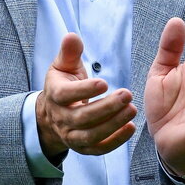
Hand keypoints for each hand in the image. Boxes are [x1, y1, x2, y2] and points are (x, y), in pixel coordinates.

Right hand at [36, 33, 137, 158]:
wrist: (52, 115)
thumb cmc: (64, 85)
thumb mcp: (63, 66)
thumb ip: (69, 52)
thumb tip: (72, 36)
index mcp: (55, 95)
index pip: (66, 95)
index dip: (84, 90)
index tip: (104, 83)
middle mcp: (61, 118)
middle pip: (82, 118)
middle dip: (106, 107)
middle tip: (127, 95)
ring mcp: (71, 136)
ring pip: (91, 135)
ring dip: (112, 124)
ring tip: (132, 110)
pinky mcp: (83, 148)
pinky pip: (98, 148)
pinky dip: (114, 141)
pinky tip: (130, 128)